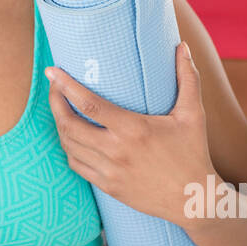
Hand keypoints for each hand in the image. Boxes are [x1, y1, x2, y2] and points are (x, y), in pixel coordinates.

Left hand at [44, 41, 216, 221]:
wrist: (194, 200)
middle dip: (55, 102)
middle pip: (69, 125)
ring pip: (69, 145)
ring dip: (59, 124)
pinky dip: (68, 148)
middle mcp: (116, 151)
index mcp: (133, 130)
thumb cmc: (193, 153)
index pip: (88, 104)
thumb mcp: (193, 114)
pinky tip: (70, 136)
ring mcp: (109, 171)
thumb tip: (182, 46)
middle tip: (54, 87)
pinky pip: (76, 165)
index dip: (65, 85)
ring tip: (60, 107)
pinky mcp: (108, 186)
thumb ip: (188, 77)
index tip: (52, 71)